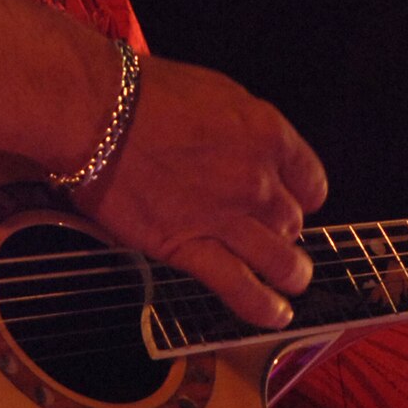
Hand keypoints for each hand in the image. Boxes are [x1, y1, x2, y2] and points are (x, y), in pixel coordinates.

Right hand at [75, 55, 327, 329]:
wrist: (97, 112)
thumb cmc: (146, 94)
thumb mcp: (216, 93)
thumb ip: (244, 130)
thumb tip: (248, 149)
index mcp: (266, 134)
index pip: (310, 180)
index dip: (303, 195)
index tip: (294, 201)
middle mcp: (255, 179)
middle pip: (292, 221)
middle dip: (285, 230)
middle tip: (271, 233)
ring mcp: (224, 217)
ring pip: (280, 260)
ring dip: (291, 274)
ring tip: (292, 282)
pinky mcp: (188, 247)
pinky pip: (239, 287)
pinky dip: (262, 306)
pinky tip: (274, 314)